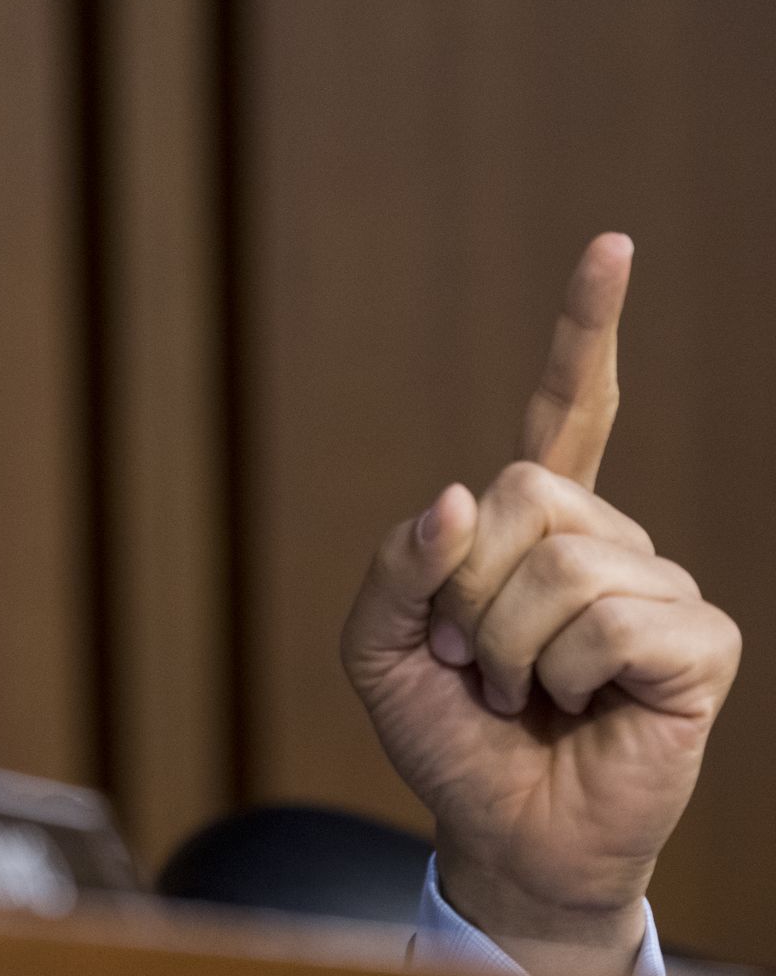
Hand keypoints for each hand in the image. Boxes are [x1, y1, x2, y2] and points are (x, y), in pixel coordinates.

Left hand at [341, 234, 740, 973]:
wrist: (502, 832)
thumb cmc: (448, 734)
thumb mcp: (379, 648)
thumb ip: (397, 569)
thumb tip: (457, 497)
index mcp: (536, 526)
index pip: (567, 411)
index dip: (586, 333)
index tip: (613, 246)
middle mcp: (607, 539)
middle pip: (524, 494)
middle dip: (470, 590)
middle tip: (478, 661)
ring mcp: (658, 584)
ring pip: (562, 564)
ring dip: (510, 647)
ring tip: (523, 693)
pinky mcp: (698, 642)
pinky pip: (610, 621)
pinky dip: (565, 675)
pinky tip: (578, 706)